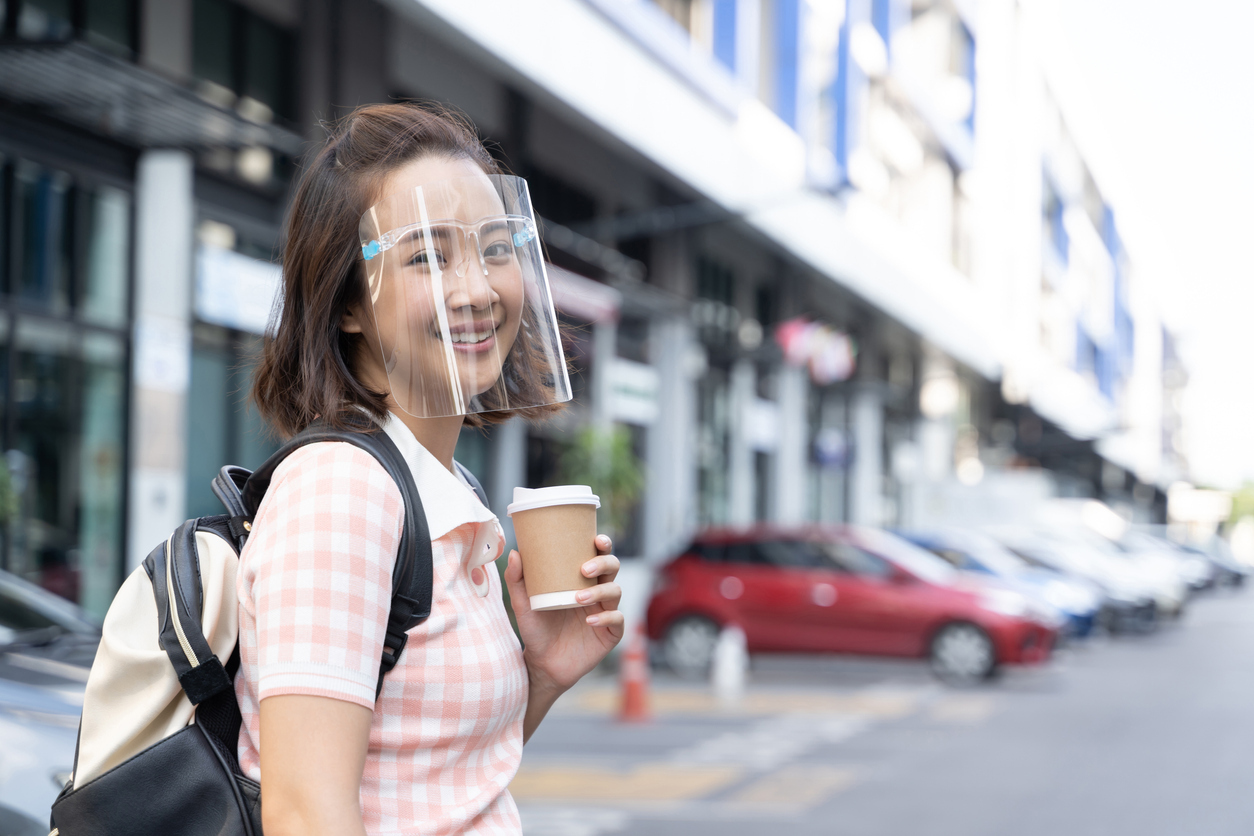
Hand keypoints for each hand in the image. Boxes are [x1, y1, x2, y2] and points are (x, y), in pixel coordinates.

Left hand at [503, 534, 623, 695]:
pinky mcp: (610, 633)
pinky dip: (605, 617)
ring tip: (578, 599)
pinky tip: (589, 621)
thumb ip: (517, 579)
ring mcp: (605, 612)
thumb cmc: (535, 630)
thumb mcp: (523, 604)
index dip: (603, 545)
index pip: (597, 555)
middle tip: (584, 569)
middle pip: (613, 568)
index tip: (596, 539)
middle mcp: (597, 592)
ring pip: (615, 592)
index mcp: (581, 580)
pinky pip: (617, 619)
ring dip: (599, 592)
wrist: (541, 664)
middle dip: (603, 564)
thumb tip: (515, 552)